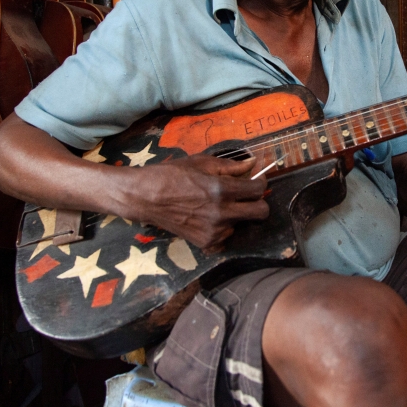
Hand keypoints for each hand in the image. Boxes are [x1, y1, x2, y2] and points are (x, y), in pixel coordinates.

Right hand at [120, 155, 269, 249]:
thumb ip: (231, 166)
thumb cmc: (172, 174)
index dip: (260, 183)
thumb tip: (254, 163)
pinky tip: (209, 218)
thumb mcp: (202, 162)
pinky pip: (226, 236)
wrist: (145, 197)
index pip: (258, 190)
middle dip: (258, 202)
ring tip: (217, 206)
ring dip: (236, 215)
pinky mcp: (206, 243)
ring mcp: (214, 231)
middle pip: (261, 213)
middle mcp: (221, 213)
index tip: (255, 181)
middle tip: (247, 196)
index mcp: (221, 190)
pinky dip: (223, 228)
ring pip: (242, 224)